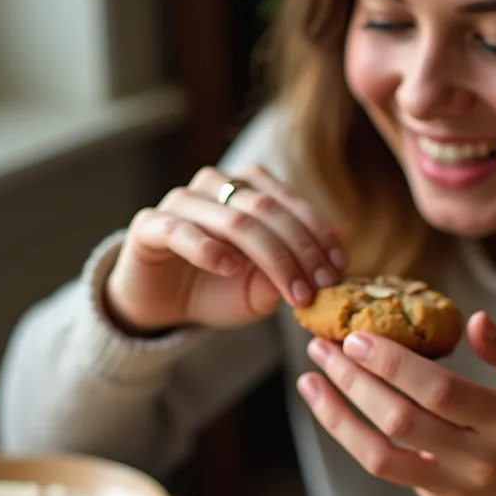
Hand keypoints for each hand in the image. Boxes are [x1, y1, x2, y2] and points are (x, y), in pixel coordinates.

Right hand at [105, 164, 345, 331]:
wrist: (162, 307)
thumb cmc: (217, 290)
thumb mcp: (264, 287)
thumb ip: (297, 265)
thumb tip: (346, 236)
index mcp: (246, 190)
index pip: (289, 201)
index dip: (318, 232)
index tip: (339, 267)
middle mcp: (214, 187)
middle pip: (266, 209)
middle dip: (300, 250)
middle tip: (319, 285)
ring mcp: (180, 202)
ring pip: (233, 218)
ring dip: (269, 255)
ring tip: (291, 290)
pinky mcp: (149, 226)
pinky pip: (181, 230)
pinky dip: (208, 248)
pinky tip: (230, 268)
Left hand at [296, 311, 495, 495]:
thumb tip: (476, 320)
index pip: (440, 392)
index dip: (394, 365)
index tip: (358, 337)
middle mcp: (477, 460)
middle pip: (401, 422)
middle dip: (354, 382)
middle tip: (324, 348)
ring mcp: (452, 485)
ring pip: (379, 457)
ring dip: (337, 417)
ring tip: (310, 381)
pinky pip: (384, 469)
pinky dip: (351, 436)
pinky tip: (332, 406)